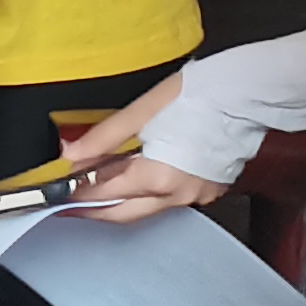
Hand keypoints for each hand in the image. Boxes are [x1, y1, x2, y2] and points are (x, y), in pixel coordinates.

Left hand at [50, 75, 229, 223]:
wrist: (249, 91)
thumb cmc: (200, 94)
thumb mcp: (142, 111)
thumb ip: (103, 138)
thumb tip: (70, 155)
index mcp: (159, 177)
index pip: (104, 194)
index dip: (76, 193)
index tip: (56, 191)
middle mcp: (178, 196)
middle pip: (124, 214)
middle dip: (94, 209)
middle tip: (69, 202)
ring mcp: (197, 197)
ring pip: (148, 208)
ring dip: (122, 201)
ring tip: (99, 186)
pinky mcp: (210, 190)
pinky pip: (171, 200)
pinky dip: (149, 193)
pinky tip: (138, 177)